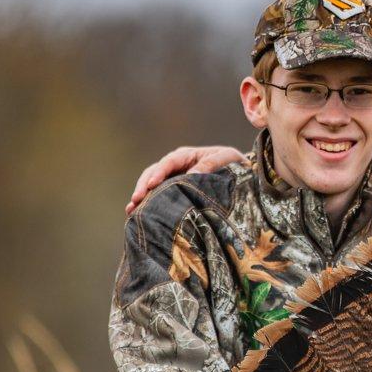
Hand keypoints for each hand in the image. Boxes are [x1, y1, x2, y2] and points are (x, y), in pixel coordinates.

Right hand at [127, 145, 245, 213]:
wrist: (241, 175)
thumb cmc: (234, 163)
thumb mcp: (227, 158)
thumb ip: (211, 164)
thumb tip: (192, 174)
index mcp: (187, 156)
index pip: (168, 162)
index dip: (159, 173)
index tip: (152, 185)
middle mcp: (176, 166)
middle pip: (154, 173)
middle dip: (143, 186)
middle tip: (136, 201)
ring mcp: (173, 179)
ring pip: (151, 185)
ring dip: (141, 197)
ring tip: (130, 210)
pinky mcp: (174, 192)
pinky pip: (158, 196)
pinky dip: (148, 204)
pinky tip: (137, 215)